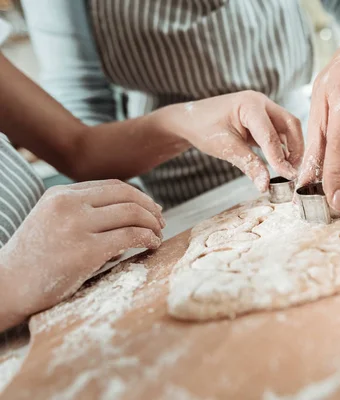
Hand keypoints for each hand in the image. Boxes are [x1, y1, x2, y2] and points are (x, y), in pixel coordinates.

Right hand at [0, 180, 163, 328]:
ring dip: (152, 224)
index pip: (112, 186)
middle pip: (126, 196)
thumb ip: (83, 214)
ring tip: (158, 234)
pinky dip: (148, 238)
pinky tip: (152, 245)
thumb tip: (130, 219)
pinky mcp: (85, 251)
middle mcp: (68, 205)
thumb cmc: (34, 261)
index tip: (151, 208)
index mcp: (60, 194)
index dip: (139, 196)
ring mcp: (76, 227)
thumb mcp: (51, 223)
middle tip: (161, 221)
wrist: (6, 287)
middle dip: (150, 207)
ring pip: (132, 213)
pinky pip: (130, 236)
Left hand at [152, 91, 303, 192]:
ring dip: (292, 148)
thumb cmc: (203, 128)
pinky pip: (279, 132)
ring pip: (288, 128)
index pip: (271, 134)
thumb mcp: (226, 148)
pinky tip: (282, 162)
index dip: (281, 157)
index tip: (288, 176)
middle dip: (296, 148)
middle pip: (290, 124)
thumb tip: (265, 185)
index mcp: (250, 105)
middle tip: (295, 171)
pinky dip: (283, 147)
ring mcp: (263, 109)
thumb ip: (249, 165)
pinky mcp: (262, 119)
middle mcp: (261, 103)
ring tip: (290, 169)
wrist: (190, 120)